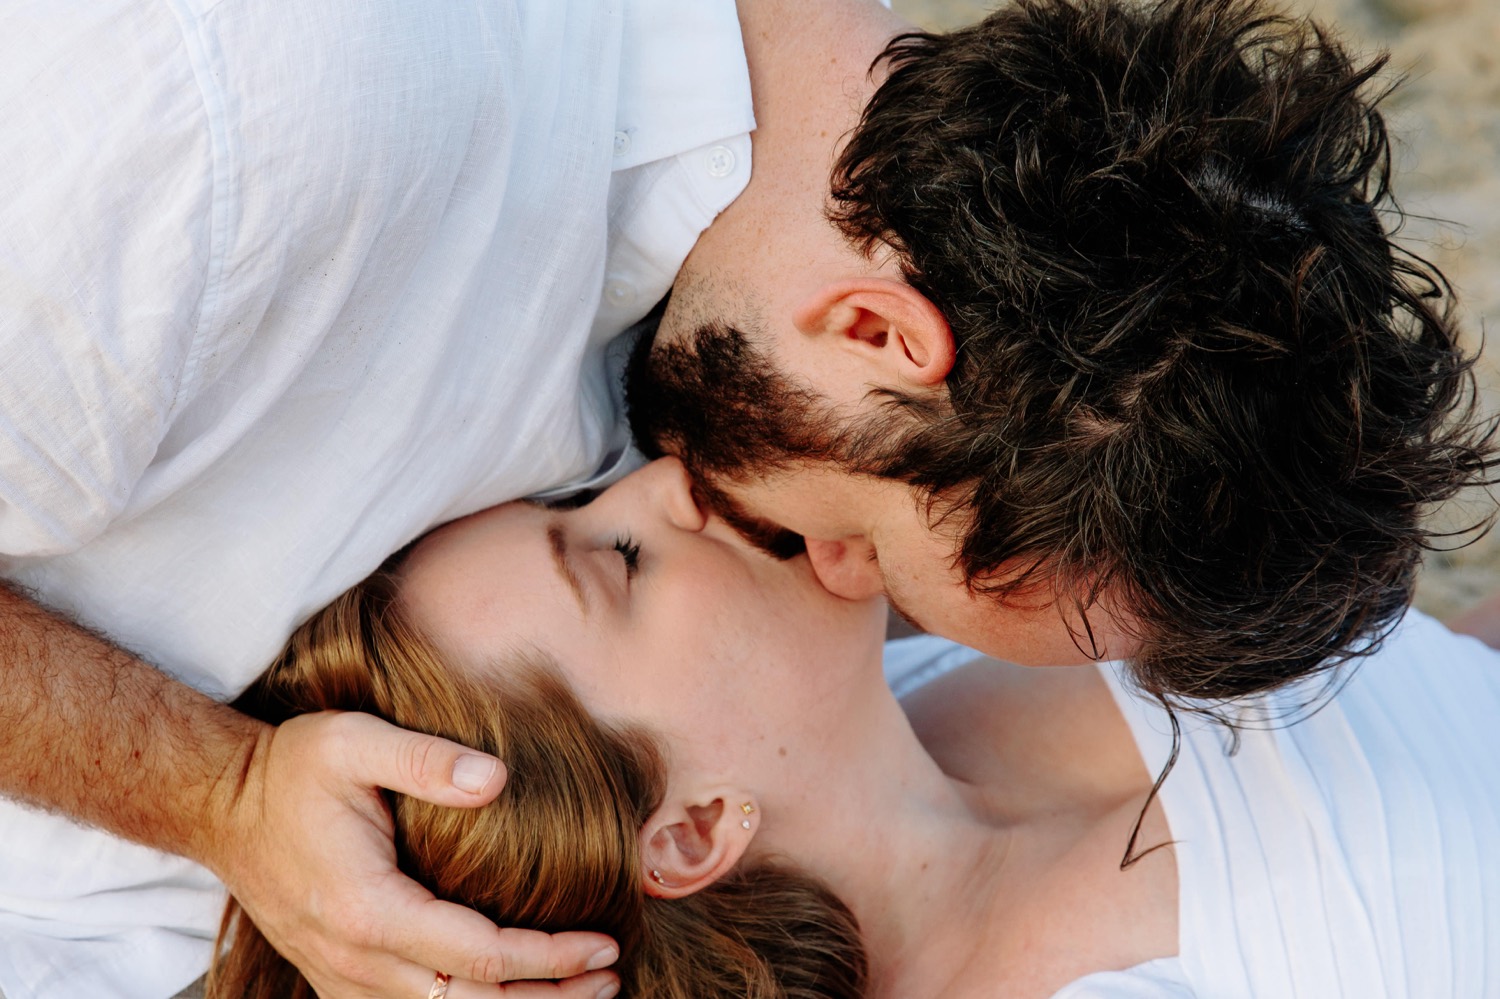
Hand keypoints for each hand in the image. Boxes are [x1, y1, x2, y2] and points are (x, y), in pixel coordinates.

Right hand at [209, 710, 620, 997]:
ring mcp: (342, 977)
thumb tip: (498, 779)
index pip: (481, 956)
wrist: (222, 806)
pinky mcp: (337, 978)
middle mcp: (354, 960)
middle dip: (547, 998)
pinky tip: (506, 997)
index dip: (549, 958)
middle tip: (611, 980)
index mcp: (367, 910)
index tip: (605, 945)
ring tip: (578, 995)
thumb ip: (425, 758)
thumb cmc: (291, 769)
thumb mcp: (352, 741)